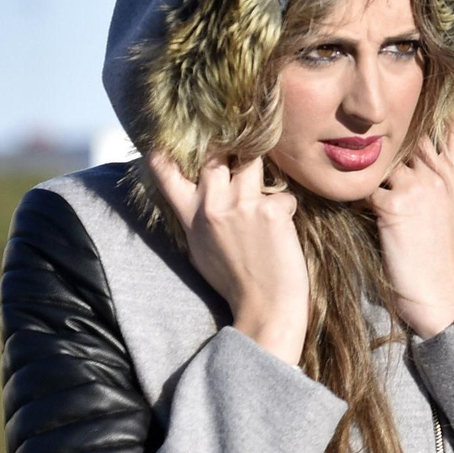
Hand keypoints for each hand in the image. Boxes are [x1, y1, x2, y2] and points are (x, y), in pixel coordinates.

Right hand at [149, 150, 309, 365]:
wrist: (265, 308)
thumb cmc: (235, 282)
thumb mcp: (201, 249)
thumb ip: (197, 218)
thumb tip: (200, 195)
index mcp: (191, 217)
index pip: (166, 174)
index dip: (169, 154)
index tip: (172, 144)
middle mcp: (212, 206)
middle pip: (217, 156)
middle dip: (232, 153)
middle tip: (243, 161)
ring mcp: (242, 206)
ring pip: (253, 163)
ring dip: (262, 175)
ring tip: (266, 199)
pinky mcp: (271, 212)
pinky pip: (283, 196)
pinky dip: (286, 210)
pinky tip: (283, 233)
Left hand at [370, 117, 453, 339]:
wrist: (442, 296)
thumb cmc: (444, 261)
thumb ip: (444, 182)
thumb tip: (427, 165)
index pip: (452, 128)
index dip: (436, 108)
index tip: (420, 94)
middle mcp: (438, 175)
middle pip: (409, 133)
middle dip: (387, 132)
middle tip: (360, 127)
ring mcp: (417, 187)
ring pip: (380, 159)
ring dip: (365, 168)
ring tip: (350, 173)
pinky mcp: (394, 206)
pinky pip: (363, 188)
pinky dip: (353, 196)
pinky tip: (350, 205)